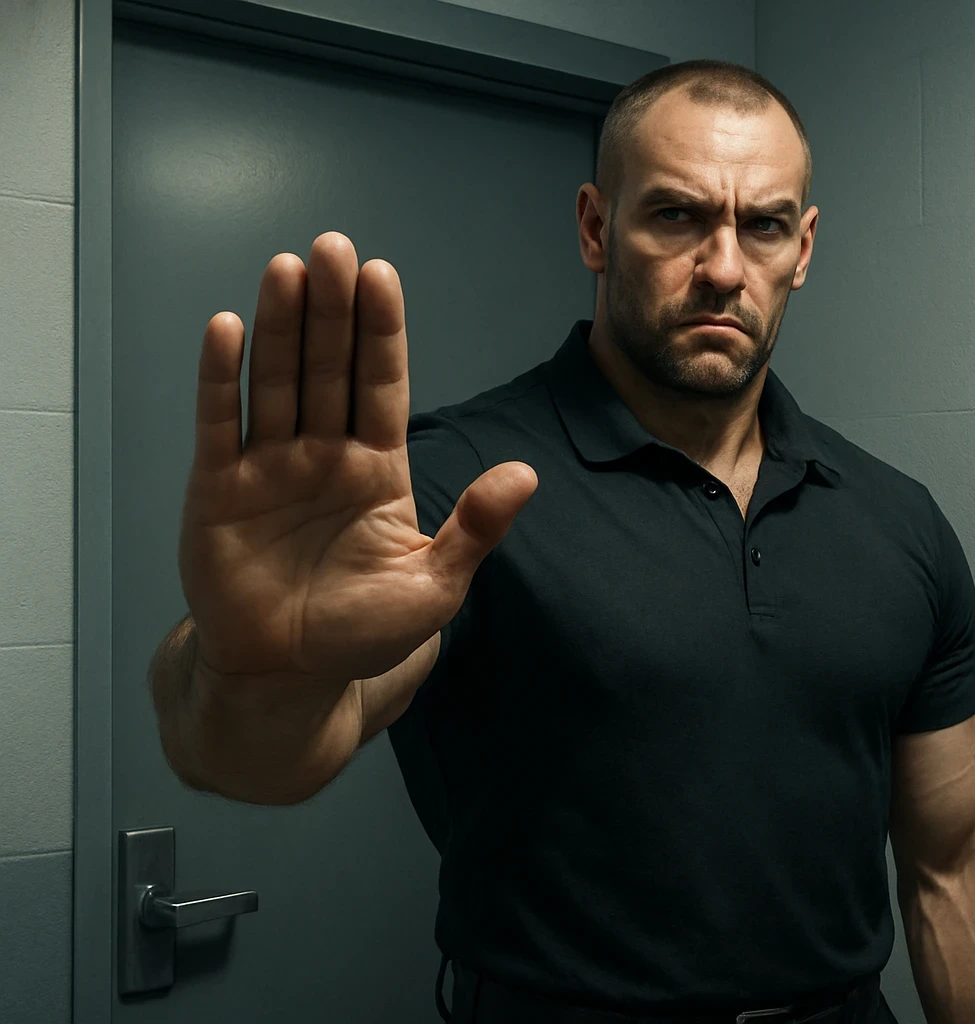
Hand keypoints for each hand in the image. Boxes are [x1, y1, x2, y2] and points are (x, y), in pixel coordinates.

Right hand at [177, 231, 535, 692]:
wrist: (288, 677)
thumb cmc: (362, 633)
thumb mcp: (435, 586)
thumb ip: (476, 527)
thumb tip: (525, 474)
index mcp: (377, 467)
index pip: (381, 384)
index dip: (380, 331)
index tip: (382, 276)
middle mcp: (323, 453)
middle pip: (328, 366)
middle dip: (331, 309)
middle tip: (333, 247)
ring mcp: (268, 466)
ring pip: (276, 381)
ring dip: (280, 325)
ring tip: (287, 268)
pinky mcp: (218, 487)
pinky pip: (220, 423)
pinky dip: (221, 378)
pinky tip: (227, 328)